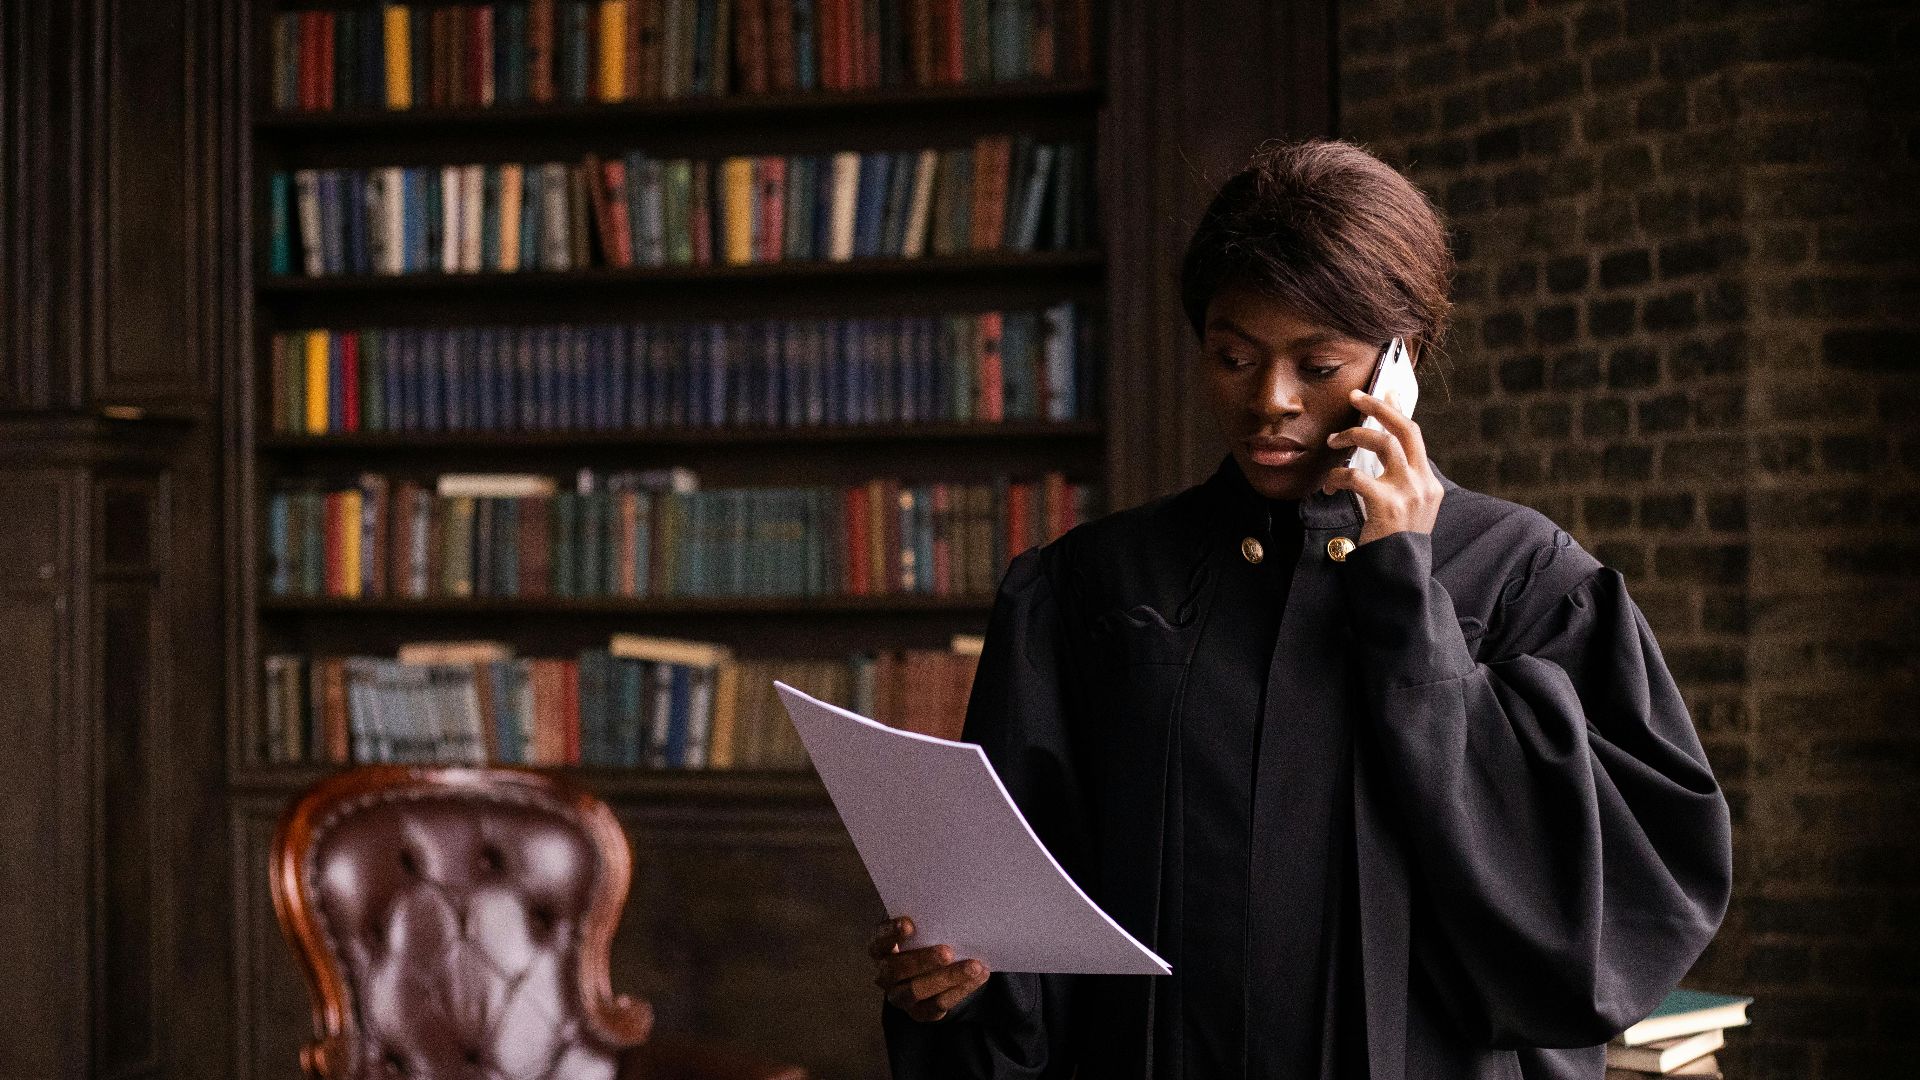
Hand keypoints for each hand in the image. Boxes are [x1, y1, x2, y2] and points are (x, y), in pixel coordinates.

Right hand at [869, 915, 990, 1021]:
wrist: (931, 970)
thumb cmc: (924, 939)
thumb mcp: (920, 928)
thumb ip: (926, 921)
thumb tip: (952, 909)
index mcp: (879, 949)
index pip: (879, 941)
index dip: (891, 933)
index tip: (909, 924)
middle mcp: (884, 975)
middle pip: (897, 970)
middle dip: (923, 960)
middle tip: (948, 952)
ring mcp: (900, 997)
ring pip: (917, 991)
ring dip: (948, 978)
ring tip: (974, 966)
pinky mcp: (919, 1013)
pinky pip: (938, 1005)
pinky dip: (961, 990)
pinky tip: (980, 976)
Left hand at [1321, 387, 1443, 546]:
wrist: (1400, 576)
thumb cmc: (1395, 545)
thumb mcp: (1408, 512)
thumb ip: (1400, 485)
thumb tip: (1378, 456)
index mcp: (1429, 483)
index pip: (1415, 436)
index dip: (1398, 411)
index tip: (1385, 392)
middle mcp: (1423, 483)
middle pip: (1404, 429)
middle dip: (1379, 407)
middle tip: (1356, 397)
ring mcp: (1408, 493)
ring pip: (1382, 443)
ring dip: (1353, 437)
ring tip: (1334, 442)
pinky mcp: (1387, 505)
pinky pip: (1356, 476)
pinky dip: (1337, 476)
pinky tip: (1329, 485)